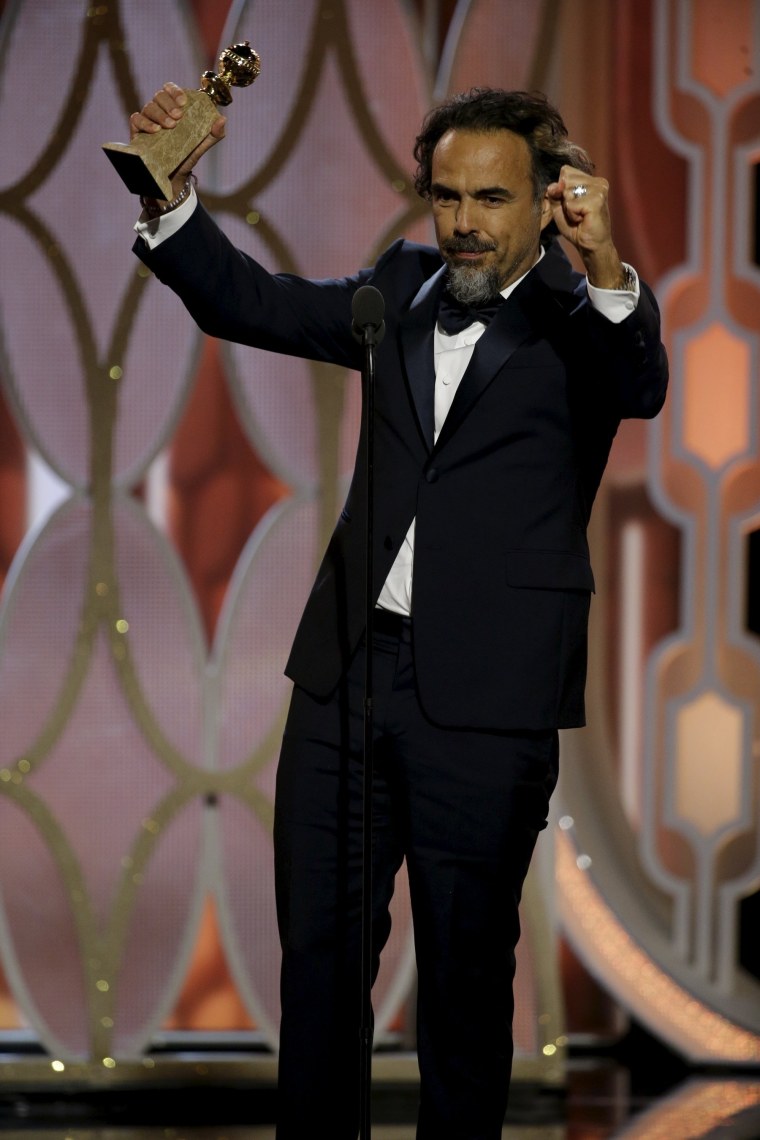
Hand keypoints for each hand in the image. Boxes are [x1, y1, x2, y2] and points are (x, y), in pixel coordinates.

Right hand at [129, 81, 225, 199]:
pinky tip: (155, 131)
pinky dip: (145, 122)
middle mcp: (159, 110)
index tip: (183, 102)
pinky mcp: (137, 131)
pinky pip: (136, 119)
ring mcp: (147, 119)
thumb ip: (214, 133)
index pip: (170, 89)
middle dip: (168, 103)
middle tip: (178, 117)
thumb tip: (223, 119)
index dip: (175, 91)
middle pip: (159, 95)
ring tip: (170, 126)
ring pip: (149, 106)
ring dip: (160, 114)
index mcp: (173, 108)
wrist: (174, 177)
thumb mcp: (202, 145)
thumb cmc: (187, 156)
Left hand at [545, 165, 625, 288]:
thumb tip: (554, 185)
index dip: (561, 188)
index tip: (571, 204)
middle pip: (565, 178)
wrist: (590, 245)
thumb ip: (555, 193)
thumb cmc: (576, 227)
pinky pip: (571, 204)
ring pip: (567, 191)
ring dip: (569, 208)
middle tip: (576, 212)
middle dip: (564, 199)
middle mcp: (597, 181)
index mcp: (590, 180)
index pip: (566, 171)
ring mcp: (599, 189)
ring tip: (580, 216)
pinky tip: (582, 220)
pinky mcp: (597, 200)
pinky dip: (572, 215)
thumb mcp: (560, 208)